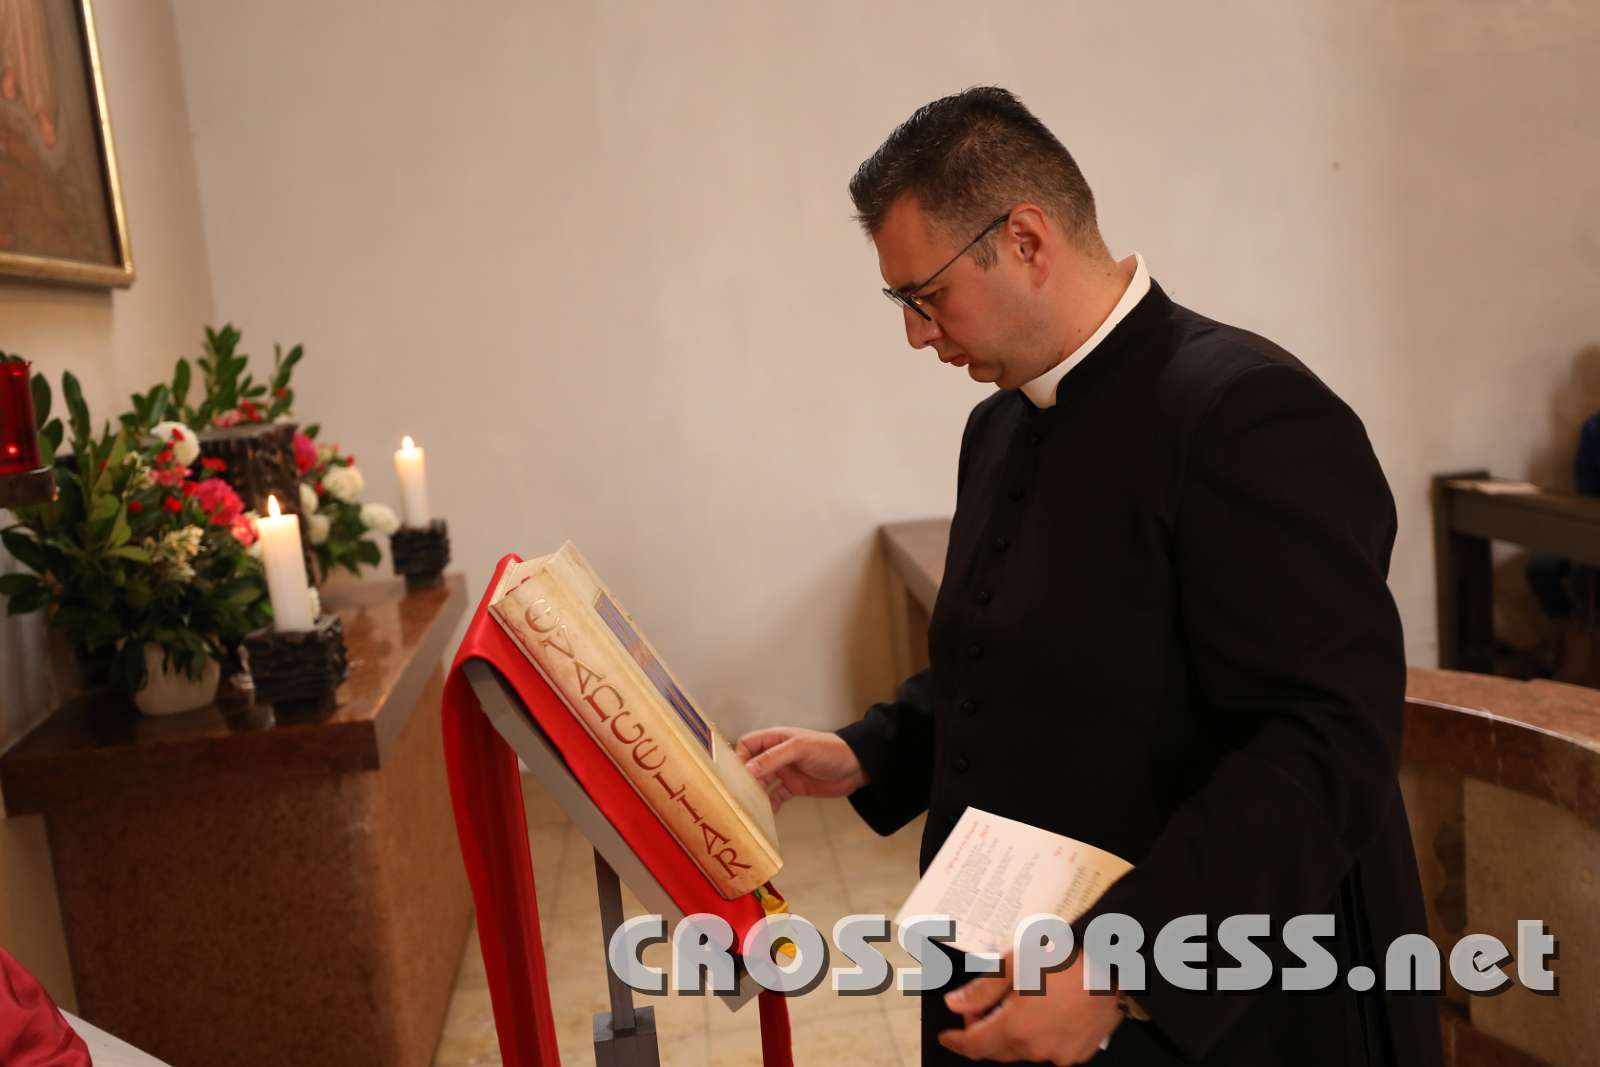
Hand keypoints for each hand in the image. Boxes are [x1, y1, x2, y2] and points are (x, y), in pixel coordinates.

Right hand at [735, 726, 867, 811]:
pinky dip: (770, 805)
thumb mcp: (800, 749)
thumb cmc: (830, 750)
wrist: (857, 766)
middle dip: (743, 779)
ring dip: (755, 793)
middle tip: (736, 794)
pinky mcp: (795, 787)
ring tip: (748, 806)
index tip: (733, 775)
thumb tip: (747, 769)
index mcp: (776, 739)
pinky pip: (776, 796)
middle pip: (752, 765)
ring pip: (762, 783)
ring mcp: (786, 771)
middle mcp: (777, 755)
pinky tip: (766, 814)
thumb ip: (773, 758)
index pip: (748, 744)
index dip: (738, 757)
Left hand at [938, 953, 1123, 1064]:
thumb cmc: (1063, 957)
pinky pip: (1051, 1049)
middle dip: (985, 1032)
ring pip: (1026, 1050)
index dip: (957, 1040)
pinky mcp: (1081, 1051)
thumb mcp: (1014, 964)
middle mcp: (1038, 1049)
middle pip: (999, 1050)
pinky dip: (1041, 1036)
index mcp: (1016, 1029)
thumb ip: (982, 989)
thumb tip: (956, 1003)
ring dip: (1015, 1033)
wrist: (1112, 962)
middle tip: (982, 1007)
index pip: (975, 1045)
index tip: (948, 1036)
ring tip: (1018, 1003)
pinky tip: (1045, 1011)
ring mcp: (1062, 1054)